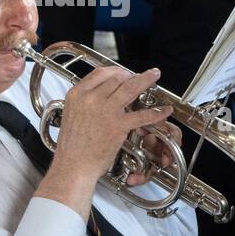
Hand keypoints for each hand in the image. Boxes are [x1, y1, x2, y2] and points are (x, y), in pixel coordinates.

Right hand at [46, 67, 172, 186]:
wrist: (74, 164)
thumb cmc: (72, 146)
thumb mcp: (71, 114)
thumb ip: (84, 101)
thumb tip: (98, 95)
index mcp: (77, 94)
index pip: (100, 73)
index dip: (116, 70)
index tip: (124, 73)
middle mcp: (91, 99)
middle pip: (117, 78)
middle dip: (132, 75)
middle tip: (141, 76)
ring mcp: (105, 110)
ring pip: (131, 88)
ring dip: (146, 80)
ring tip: (155, 76)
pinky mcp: (118, 125)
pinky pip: (141, 114)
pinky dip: (156, 112)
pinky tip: (163, 110)